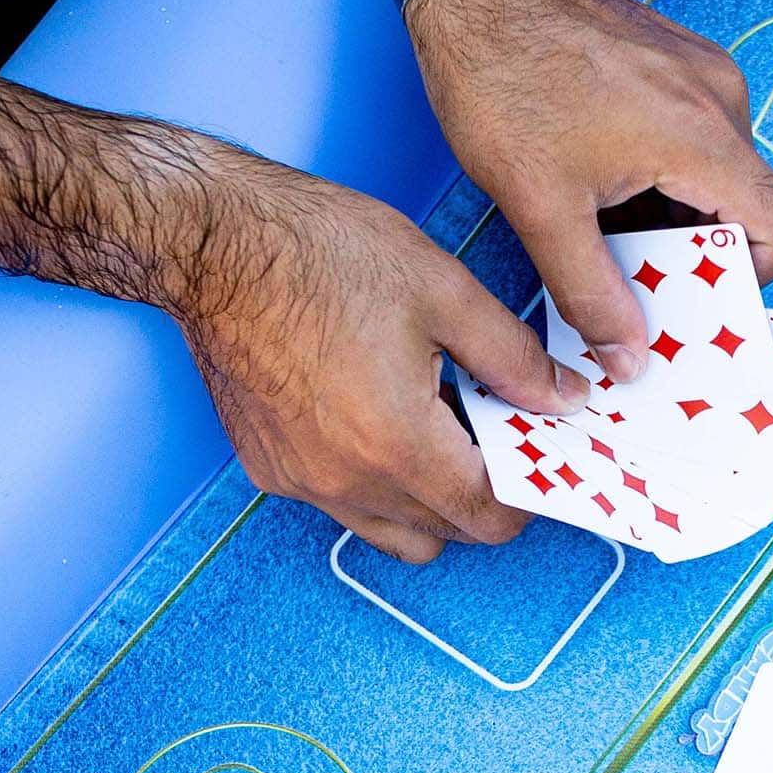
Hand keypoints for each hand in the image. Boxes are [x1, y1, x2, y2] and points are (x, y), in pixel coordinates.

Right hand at [165, 148, 572, 562]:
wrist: (208, 240)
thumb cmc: (315, 251)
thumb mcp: (442, 290)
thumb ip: (514, 358)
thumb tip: (563, 399)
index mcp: (398, 445)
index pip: (490, 517)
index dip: (529, 493)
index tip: (539, 456)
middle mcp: (347, 481)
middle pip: (449, 532)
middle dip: (486, 494)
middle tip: (496, 430)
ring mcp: (303, 481)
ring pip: (396, 532)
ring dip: (431, 501)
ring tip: (438, 428)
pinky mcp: (269, 468)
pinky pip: (343, 505)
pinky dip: (376, 483)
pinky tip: (378, 417)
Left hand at [406, 0, 772, 378]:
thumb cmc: (501, 74)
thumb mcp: (540, 207)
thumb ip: (593, 295)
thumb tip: (630, 358)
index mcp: (702, 136)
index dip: (753, 280)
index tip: (696, 298)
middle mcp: (719, 99)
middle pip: (748, 208)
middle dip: (697, 256)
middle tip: (635, 280)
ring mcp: (700, 74)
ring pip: (718, 177)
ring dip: (675, 220)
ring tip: (605, 229)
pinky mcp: (677, 61)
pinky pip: (695, 140)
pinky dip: (663, 180)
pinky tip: (602, 187)